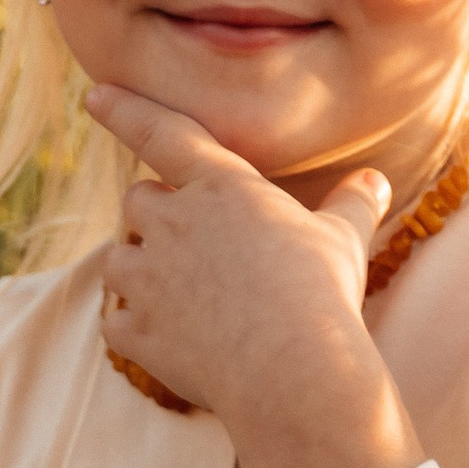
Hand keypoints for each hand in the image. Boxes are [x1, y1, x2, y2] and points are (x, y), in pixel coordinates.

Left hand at [86, 86, 427, 467]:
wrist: (293, 372)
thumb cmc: (322, 295)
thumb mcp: (344, 240)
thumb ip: (352, 203)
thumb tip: (373, 178)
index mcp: (220, 188)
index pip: (165, 133)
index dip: (127, 110)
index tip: (95, 95)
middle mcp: (172, 223)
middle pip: (138, 201)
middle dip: (156, 216)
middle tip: (194, 246)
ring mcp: (147, 280)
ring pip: (118, 260)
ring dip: (137, 270)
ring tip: (182, 296)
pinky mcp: (137, 333)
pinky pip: (115, 323)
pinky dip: (134, 329)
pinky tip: (169, 341)